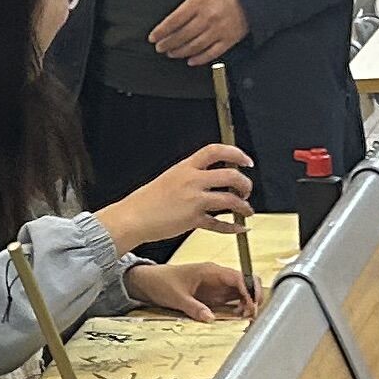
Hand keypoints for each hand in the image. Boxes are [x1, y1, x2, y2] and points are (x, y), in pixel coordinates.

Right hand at [105, 141, 254, 250]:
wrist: (132, 218)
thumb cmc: (146, 201)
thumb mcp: (169, 178)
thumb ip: (190, 176)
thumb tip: (210, 177)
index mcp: (185, 167)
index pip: (215, 150)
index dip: (235, 153)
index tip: (246, 161)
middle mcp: (192, 181)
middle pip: (230, 175)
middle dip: (245, 183)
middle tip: (246, 190)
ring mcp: (194, 200)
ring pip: (229, 199)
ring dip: (244, 206)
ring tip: (246, 210)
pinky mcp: (193, 220)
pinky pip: (219, 224)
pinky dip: (233, 227)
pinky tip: (239, 228)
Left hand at [124, 260, 250, 322]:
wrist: (149, 281)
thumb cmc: (162, 282)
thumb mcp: (177, 297)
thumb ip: (194, 308)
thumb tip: (210, 318)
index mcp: (210, 270)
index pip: (238, 276)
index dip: (249, 290)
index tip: (252, 305)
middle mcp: (217, 276)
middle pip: (245, 282)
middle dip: (253, 296)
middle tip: (253, 313)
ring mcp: (216, 285)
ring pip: (241, 291)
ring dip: (247, 303)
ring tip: (246, 317)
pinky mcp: (213, 294)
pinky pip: (232, 298)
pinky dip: (238, 306)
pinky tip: (237, 315)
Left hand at [147, 0, 249, 65]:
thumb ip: (187, 7)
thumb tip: (170, 24)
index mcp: (198, 3)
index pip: (173, 21)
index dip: (161, 31)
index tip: (153, 37)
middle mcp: (207, 17)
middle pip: (182, 35)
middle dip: (168, 43)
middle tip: (160, 47)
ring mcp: (218, 30)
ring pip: (194, 46)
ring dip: (180, 52)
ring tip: (172, 53)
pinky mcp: (229, 39)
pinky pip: (211, 53)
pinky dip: (199, 59)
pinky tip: (191, 60)